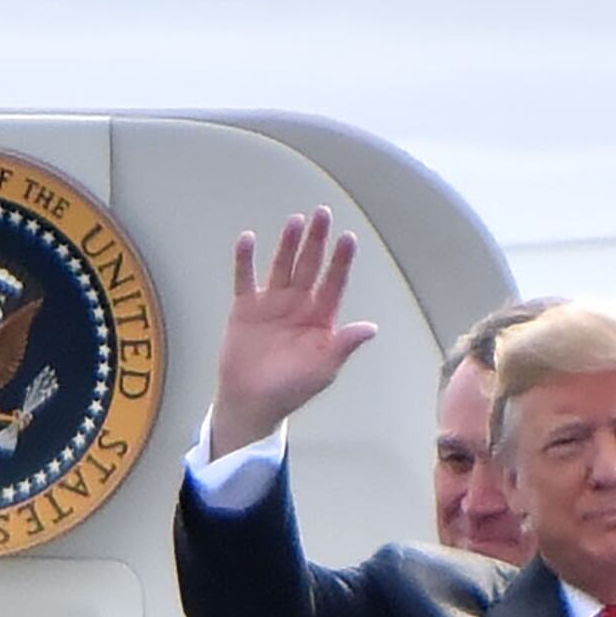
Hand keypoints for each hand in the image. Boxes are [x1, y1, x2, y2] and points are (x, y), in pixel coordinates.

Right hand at [208, 209, 377, 455]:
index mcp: (320, 318)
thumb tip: (370, 328)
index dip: (341, 261)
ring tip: (295, 221)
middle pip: (309, 266)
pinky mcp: (246, 307)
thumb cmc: (291, 389)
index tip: (347, 239)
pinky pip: (245, 278)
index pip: (334, 283)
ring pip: (282, 266)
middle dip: (317, 241)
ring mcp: (272, 303)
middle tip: (323, 214)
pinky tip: (247, 239)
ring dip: (288, 244)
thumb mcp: (323, 370)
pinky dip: (245, 260)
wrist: (252, 403)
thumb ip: (343, 346)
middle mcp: (299, 305)